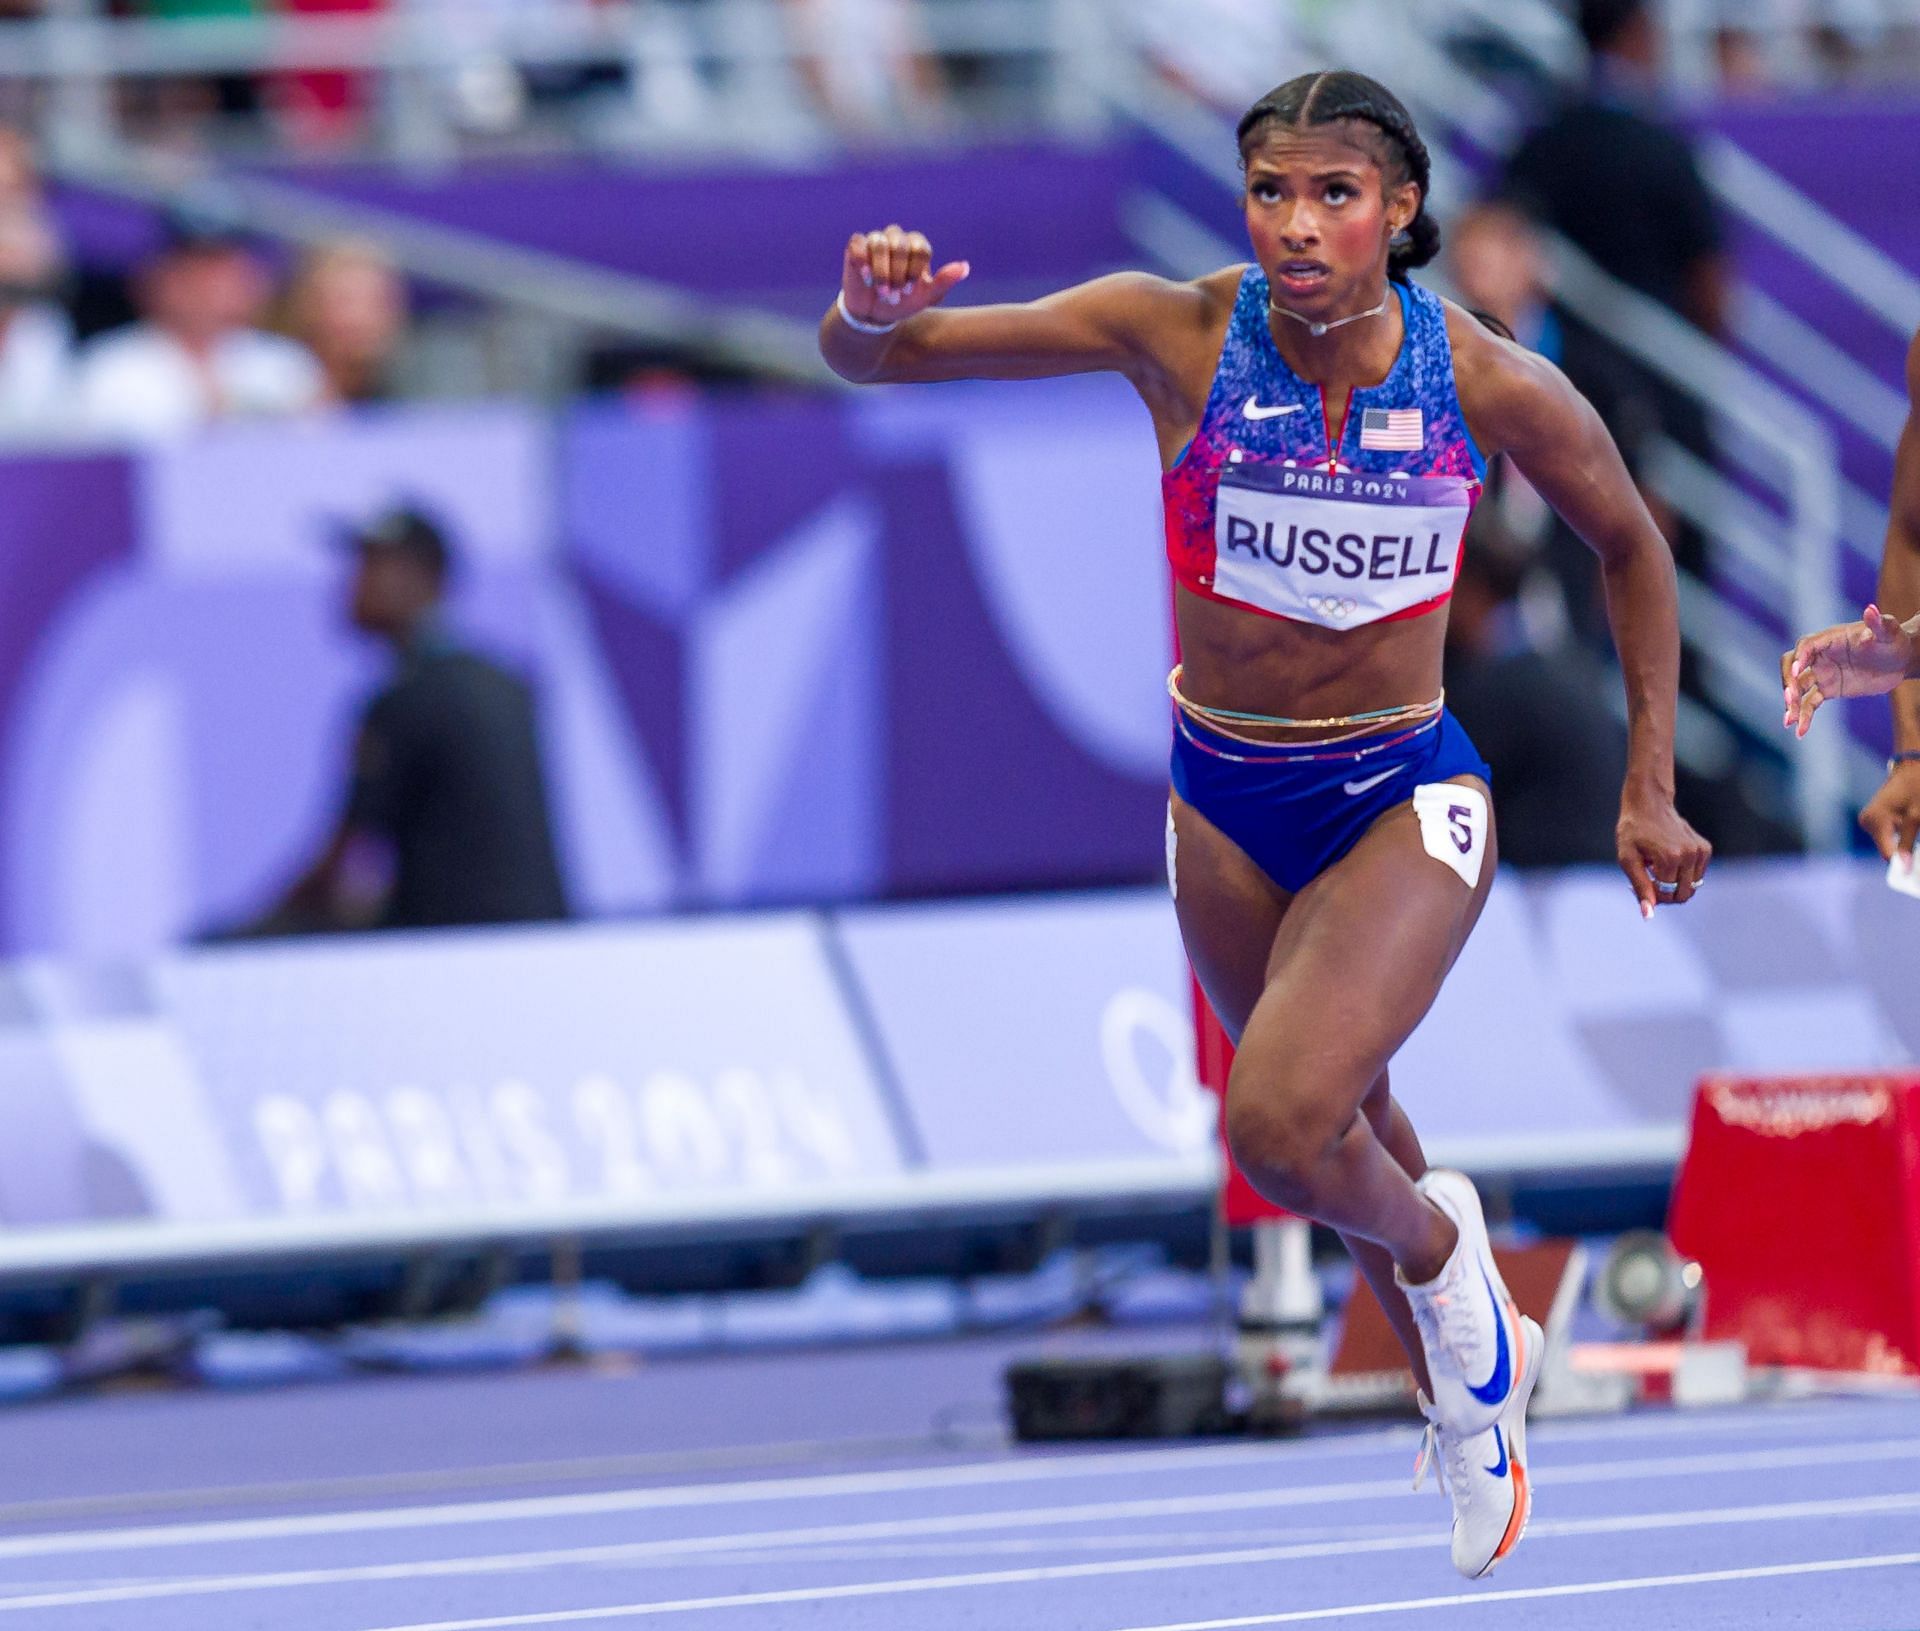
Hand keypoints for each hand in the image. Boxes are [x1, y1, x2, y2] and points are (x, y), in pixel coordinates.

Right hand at [841, 225, 968, 328]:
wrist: (875, 314)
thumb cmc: (903, 302)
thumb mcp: (926, 296)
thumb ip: (944, 281)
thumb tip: (965, 267)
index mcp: (917, 246)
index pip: (921, 248)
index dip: (915, 270)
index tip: (909, 289)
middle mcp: (897, 239)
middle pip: (900, 244)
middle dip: (897, 273)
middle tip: (895, 295)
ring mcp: (876, 240)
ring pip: (879, 243)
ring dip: (881, 272)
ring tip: (881, 291)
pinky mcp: (856, 247)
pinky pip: (858, 244)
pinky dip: (862, 263)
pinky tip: (866, 279)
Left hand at [1616, 787, 1711, 918]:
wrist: (1649, 804)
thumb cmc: (1633, 831)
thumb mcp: (1627, 859)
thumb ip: (1640, 888)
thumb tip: (1648, 915)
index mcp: (1670, 859)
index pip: (1665, 896)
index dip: (1651, 894)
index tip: (1640, 879)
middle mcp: (1689, 855)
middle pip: (1682, 895)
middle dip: (1665, 894)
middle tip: (1649, 877)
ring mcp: (1700, 851)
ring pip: (1691, 888)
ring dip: (1674, 884)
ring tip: (1658, 867)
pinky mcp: (1705, 849)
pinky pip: (1697, 876)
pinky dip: (1683, 875)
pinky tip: (1669, 860)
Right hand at [1781, 604, 1916, 737]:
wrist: (1901, 661)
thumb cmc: (1894, 641)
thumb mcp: (1889, 632)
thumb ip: (1878, 623)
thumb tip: (1870, 609)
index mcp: (1829, 639)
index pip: (1806, 646)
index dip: (1800, 658)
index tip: (1799, 673)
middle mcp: (1820, 656)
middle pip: (1792, 666)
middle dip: (1788, 682)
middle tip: (1790, 698)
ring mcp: (1822, 673)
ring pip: (1798, 688)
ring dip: (1791, 703)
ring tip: (1789, 720)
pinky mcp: (1828, 690)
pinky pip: (1810, 703)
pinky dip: (1803, 717)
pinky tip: (1800, 731)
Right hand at [1860, 761, 1919, 873]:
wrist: (1912, 769)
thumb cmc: (1917, 789)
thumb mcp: (1916, 817)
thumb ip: (1908, 843)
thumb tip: (1904, 867)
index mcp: (1876, 821)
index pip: (1887, 854)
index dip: (1903, 863)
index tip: (1915, 871)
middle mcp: (1867, 822)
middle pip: (1887, 849)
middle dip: (1904, 851)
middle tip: (1918, 847)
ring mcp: (1869, 821)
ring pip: (1887, 843)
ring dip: (1903, 841)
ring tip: (1914, 827)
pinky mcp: (1873, 819)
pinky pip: (1887, 835)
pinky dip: (1899, 835)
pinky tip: (1910, 825)